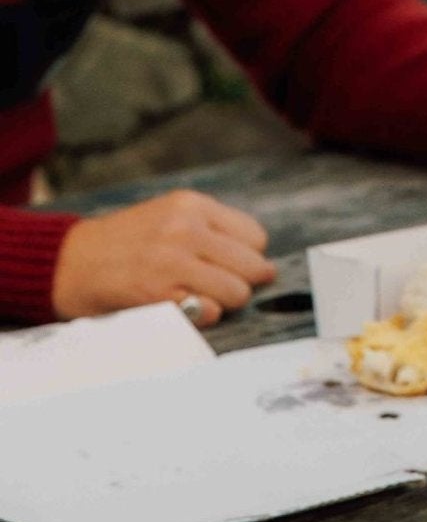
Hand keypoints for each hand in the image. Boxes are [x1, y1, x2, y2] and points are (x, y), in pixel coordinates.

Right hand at [53, 191, 275, 327]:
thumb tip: (263, 267)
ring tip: (198, 298)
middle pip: (253, 266)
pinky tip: (182, 307)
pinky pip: (209, 312)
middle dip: (241, 282)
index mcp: (192, 205)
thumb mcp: (169, 216)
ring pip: (237, 292)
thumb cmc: (126, 244)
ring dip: (224, 303)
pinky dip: (203, 316)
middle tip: (218, 288)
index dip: (247, 257)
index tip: (230, 267)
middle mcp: (185, 228)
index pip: (255, 237)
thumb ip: (213, 231)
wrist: (68, 262)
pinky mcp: (158, 294)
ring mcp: (172, 261)